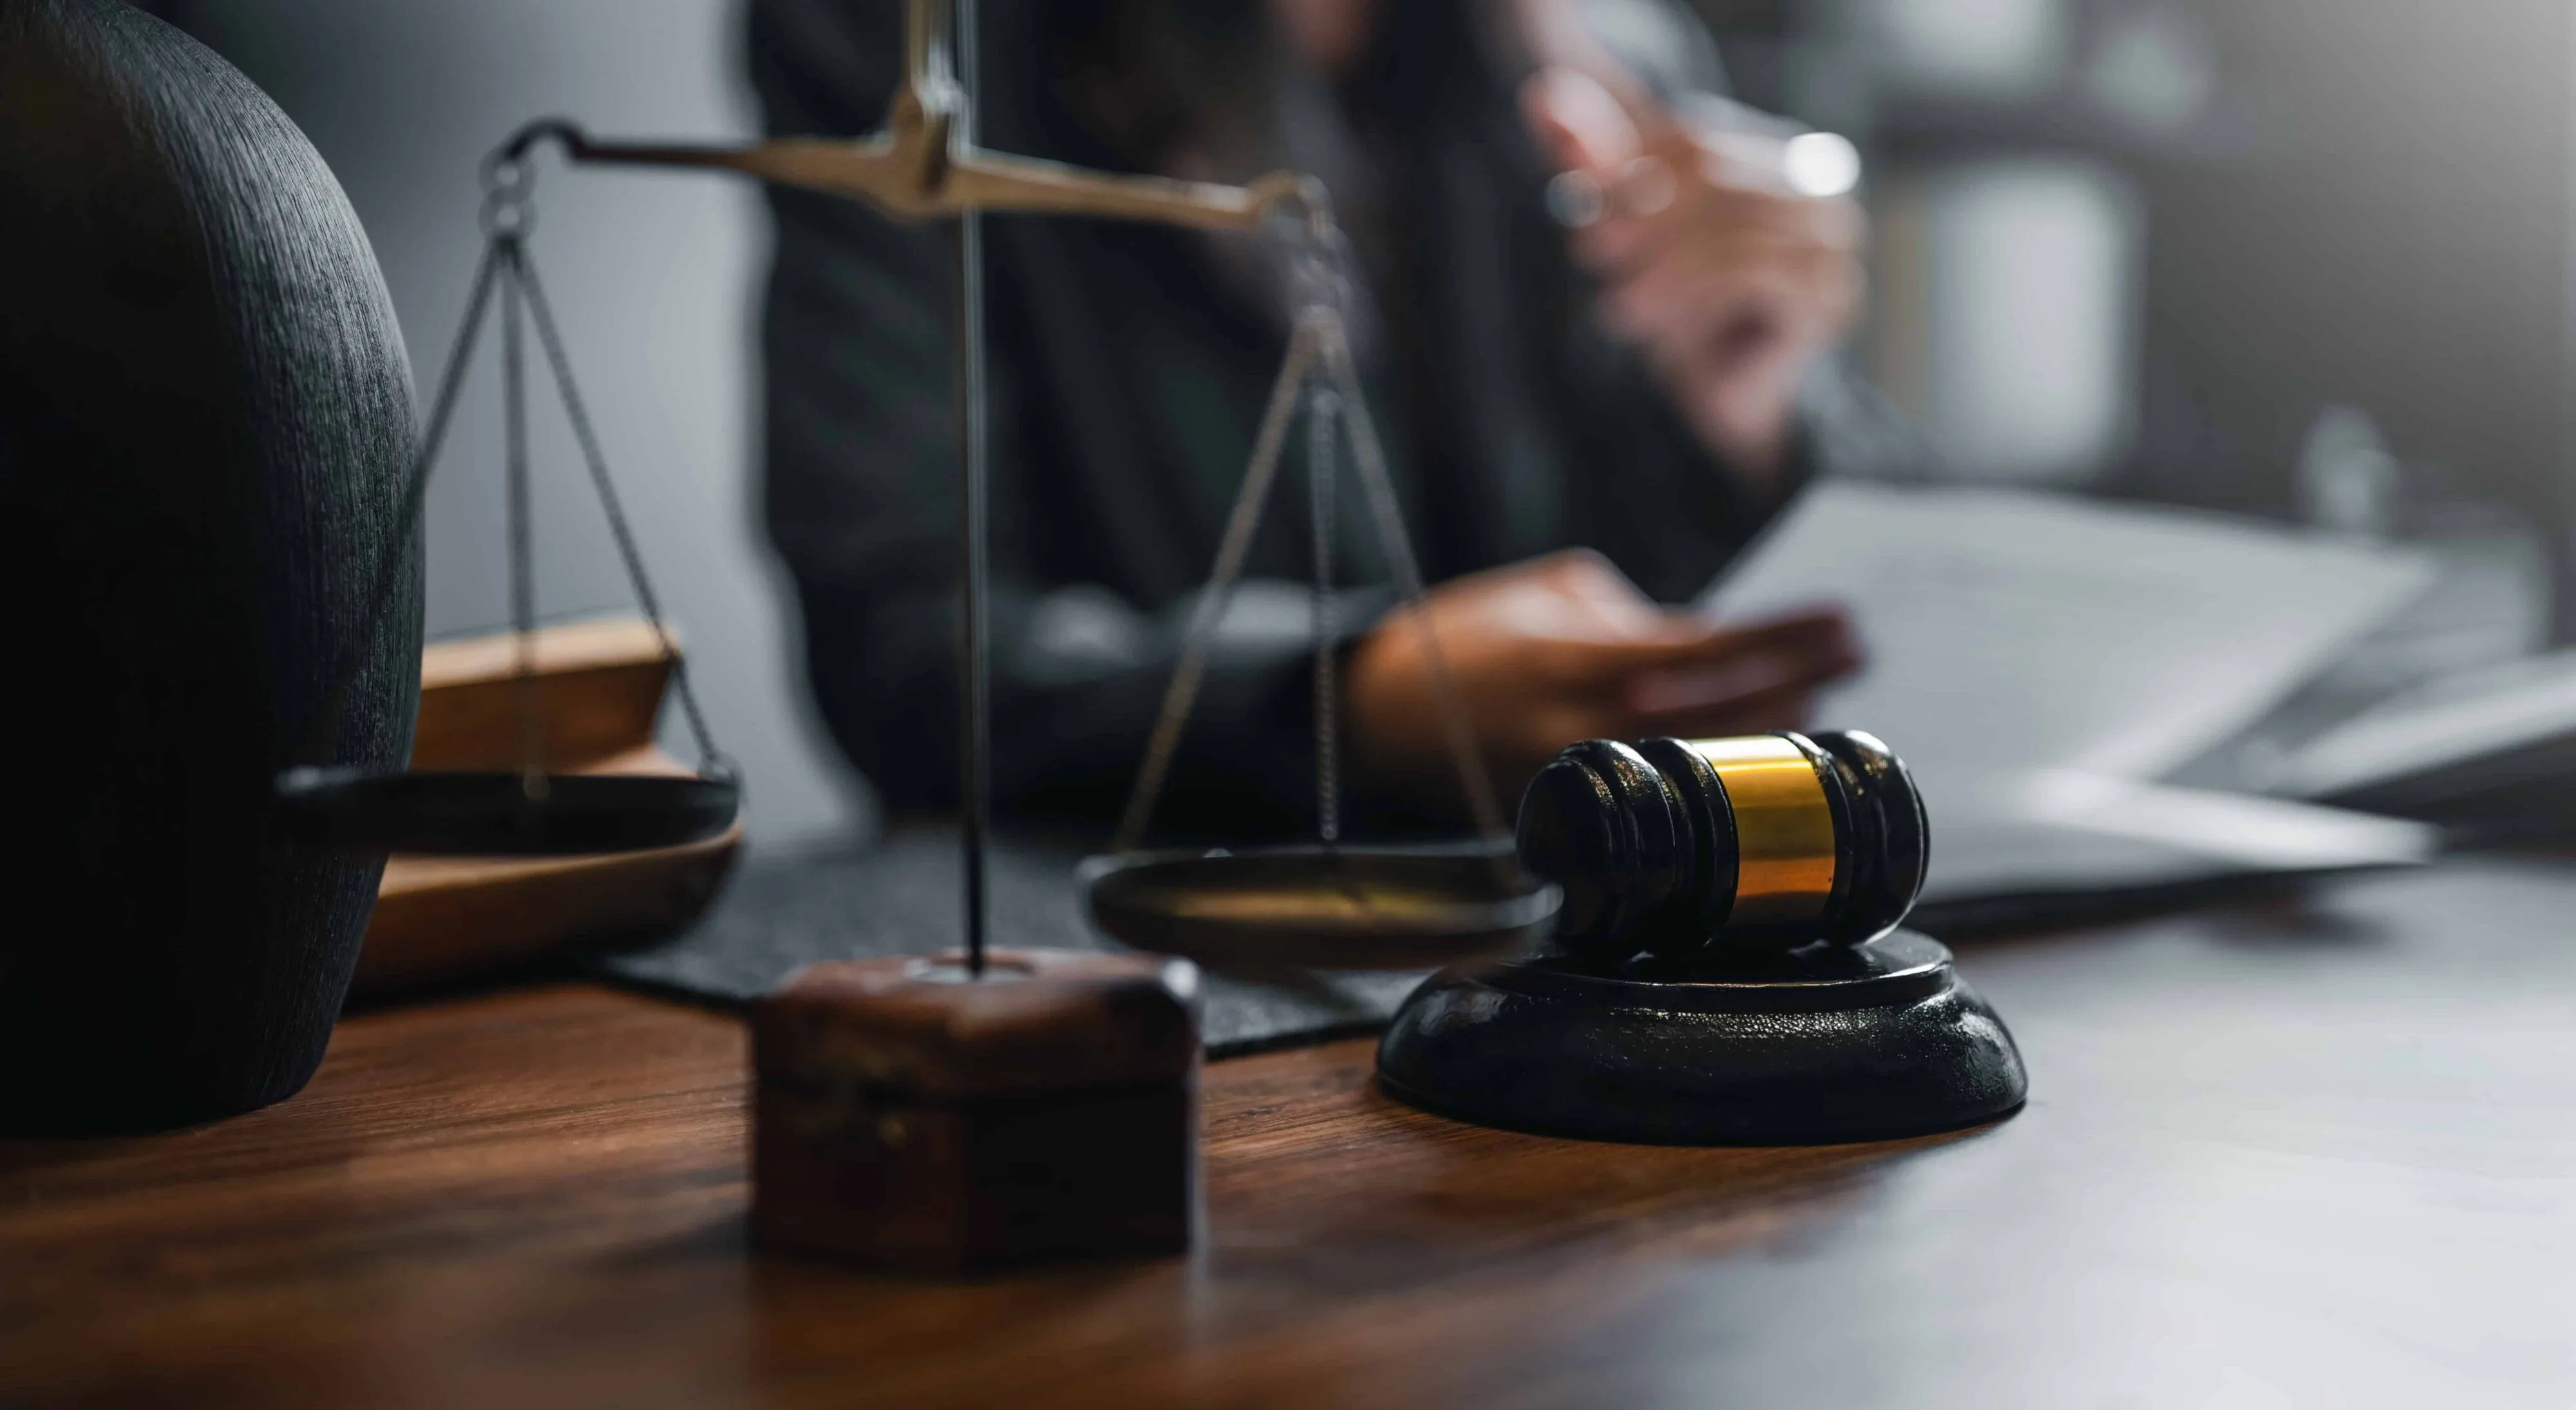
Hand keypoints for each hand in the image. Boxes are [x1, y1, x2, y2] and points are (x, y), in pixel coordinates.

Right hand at [1344, 550, 1860, 812]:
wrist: (1374, 714)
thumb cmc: (1463, 637)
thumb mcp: (1544, 592)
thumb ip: (1629, 611)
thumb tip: (1702, 638)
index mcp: (1575, 657)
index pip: (1705, 649)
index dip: (1782, 638)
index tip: (1843, 621)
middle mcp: (1580, 726)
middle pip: (1716, 714)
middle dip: (1791, 684)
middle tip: (1849, 659)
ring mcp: (1576, 780)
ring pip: (1695, 762)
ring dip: (1761, 732)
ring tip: (1812, 700)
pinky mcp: (1565, 818)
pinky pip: (1655, 796)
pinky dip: (1704, 769)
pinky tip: (1742, 754)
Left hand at [1521, 67, 1864, 490]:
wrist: (1723, 398)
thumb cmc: (1683, 311)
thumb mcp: (1634, 232)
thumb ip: (1599, 166)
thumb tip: (1541, 98)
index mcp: (1780, 157)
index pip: (1695, 138)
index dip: (1630, 168)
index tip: (1581, 206)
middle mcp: (1820, 191)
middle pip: (1714, 177)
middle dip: (1642, 216)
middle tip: (1588, 251)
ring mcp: (1832, 246)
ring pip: (1727, 228)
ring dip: (1660, 268)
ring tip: (1616, 304)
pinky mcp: (1825, 298)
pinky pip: (1746, 274)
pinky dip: (1686, 296)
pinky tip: (1647, 325)